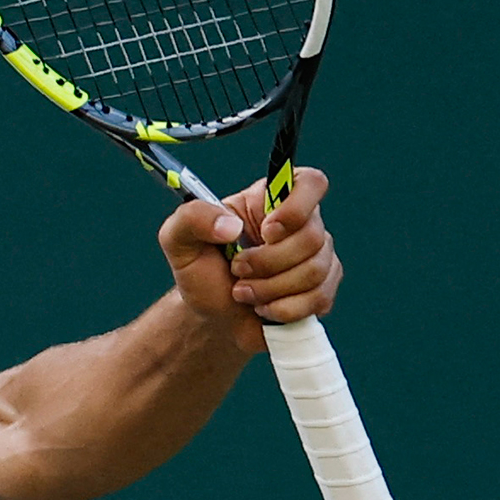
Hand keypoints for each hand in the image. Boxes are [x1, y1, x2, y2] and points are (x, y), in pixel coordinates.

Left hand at [157, 166, 342, 353]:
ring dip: (270, 289)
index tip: (267, 232)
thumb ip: (192, 218)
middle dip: (267, 262)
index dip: (296, 208)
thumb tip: (231, 226)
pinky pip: (319, 298)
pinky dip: (283, 309)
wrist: (211, 317)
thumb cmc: (201, 271)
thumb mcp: (178, 239)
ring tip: (242, 291)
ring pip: (314, 271)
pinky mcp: (321, 290)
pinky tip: (262, 307)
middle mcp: (301, 224)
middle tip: (237, 270)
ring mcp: (317, 257)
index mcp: (270, 200)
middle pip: (312, 237)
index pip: (311, 183)